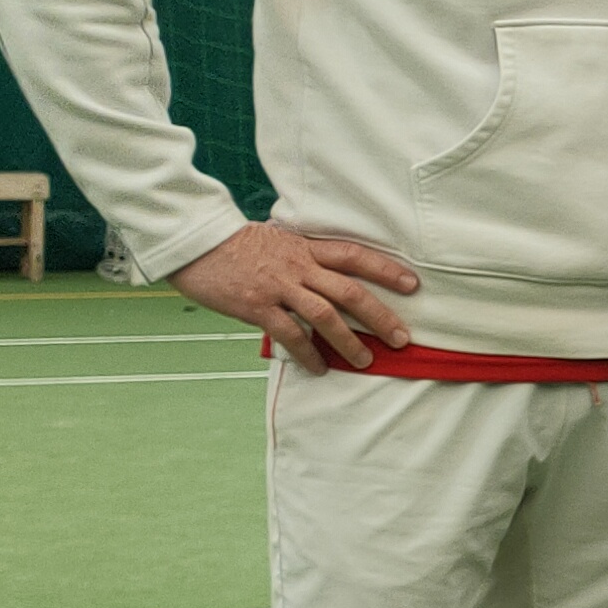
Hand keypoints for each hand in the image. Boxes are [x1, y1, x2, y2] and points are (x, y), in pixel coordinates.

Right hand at [169, 220, 419, 371]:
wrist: (195, 242)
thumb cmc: (235, 244)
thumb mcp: (276, 240)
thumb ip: (302, 257)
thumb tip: (323, 277)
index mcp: (305, 248)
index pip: (354, 256)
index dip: (385, 269)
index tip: (412, 283)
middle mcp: (298, 267)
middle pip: (350, 291)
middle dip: (380, 316)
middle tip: (402, 337)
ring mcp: (278, 287)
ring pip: (325, 316)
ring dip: (349, 342)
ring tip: (366, 361)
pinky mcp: (257, 306)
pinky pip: (290, 334)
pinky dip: (308, 353)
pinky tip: (320, 367)